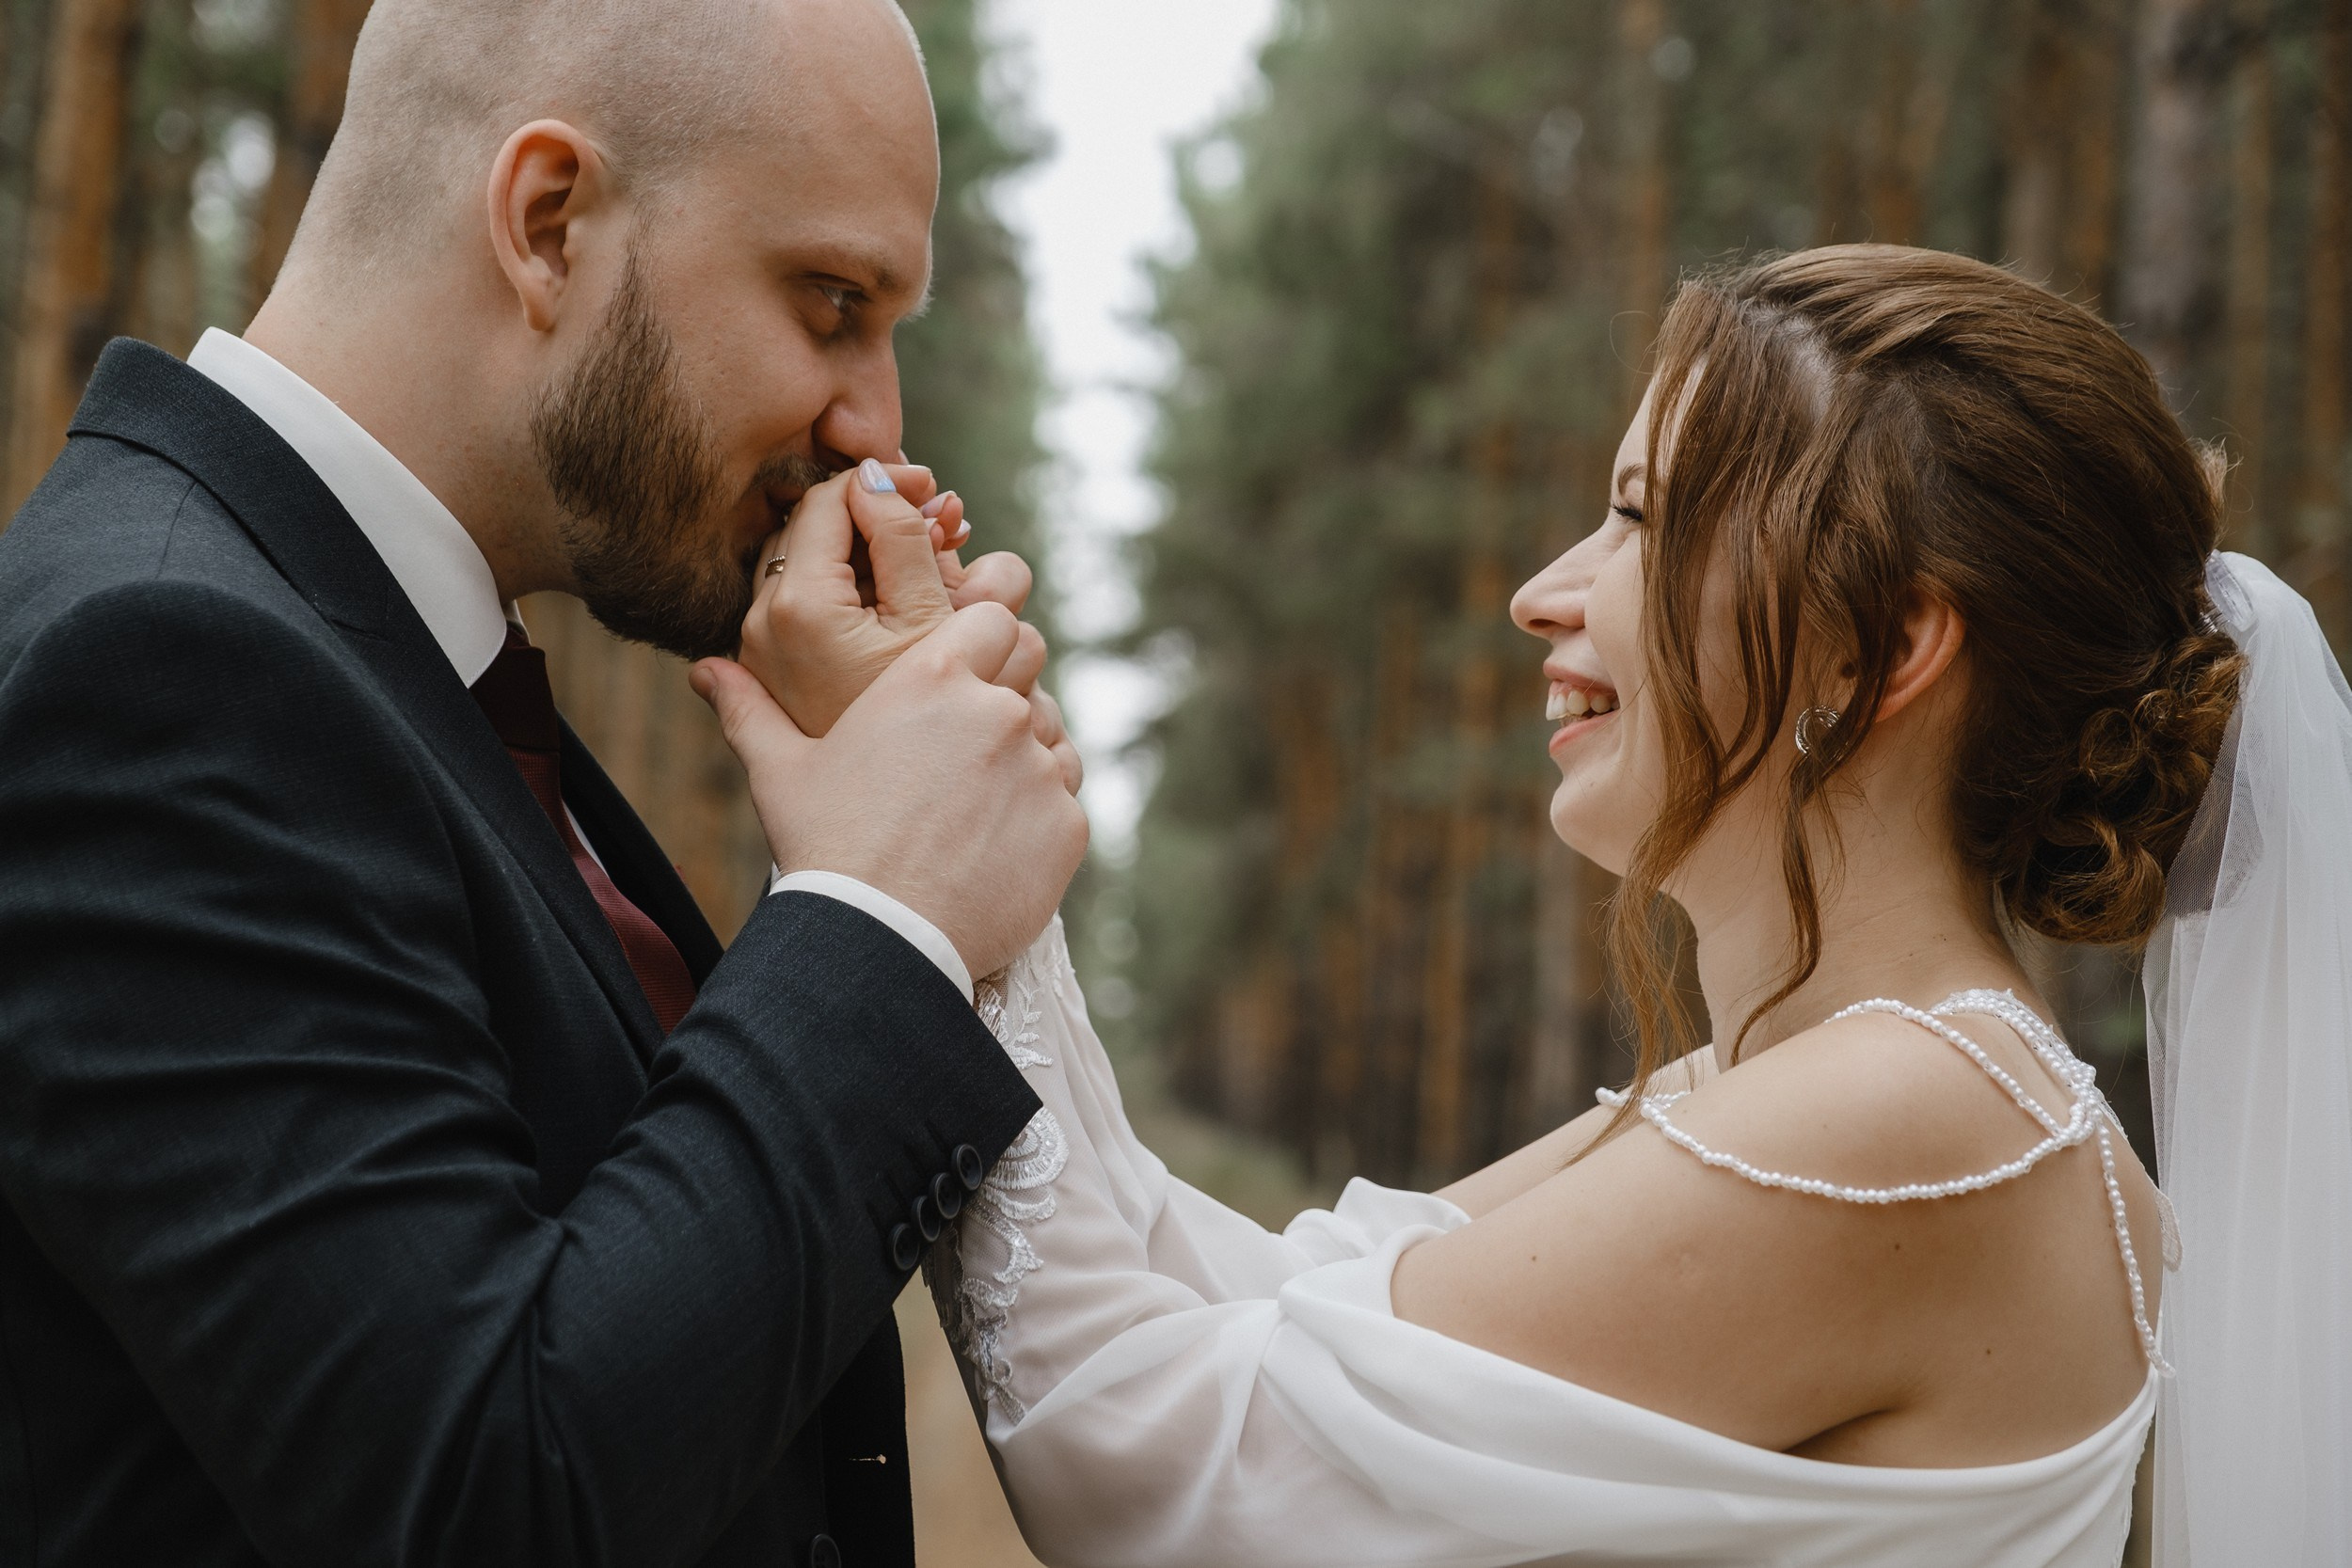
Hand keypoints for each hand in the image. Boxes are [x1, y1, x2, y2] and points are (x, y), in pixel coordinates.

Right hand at [692, 603, 1089, 978]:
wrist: (881, 942)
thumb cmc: (826, 850)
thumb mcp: (781, 773)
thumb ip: (752, 710)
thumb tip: (705, 670)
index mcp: (932, 678)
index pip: (994, 620)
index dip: (983, 644)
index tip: (962, 679)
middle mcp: (997, 710)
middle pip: (1027, 680)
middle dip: (1002, 707)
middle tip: (958, 760)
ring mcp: (1040, 768)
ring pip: (1051, 745)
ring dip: (1023, 768)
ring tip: (968, 816)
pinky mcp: (1067, 824)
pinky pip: (1064, 807)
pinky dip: (1037, 825)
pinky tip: (990, 854)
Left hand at [740, 458, 1037, 736]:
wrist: (891, 834)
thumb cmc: (927, 725)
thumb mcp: (931, 619)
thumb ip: (903, 537)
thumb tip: (873, 477)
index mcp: (799, 605)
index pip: (829, 498)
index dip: (885, 483)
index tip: (933, 493)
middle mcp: (763, 625)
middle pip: (817, 531)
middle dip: (882, 521)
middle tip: (944, 529)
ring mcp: (763, 654)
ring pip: (815, 567)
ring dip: (874, 558)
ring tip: (941, 573)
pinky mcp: (776, 677)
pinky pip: (813, 611)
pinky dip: (859, 597)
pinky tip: (912, 611)